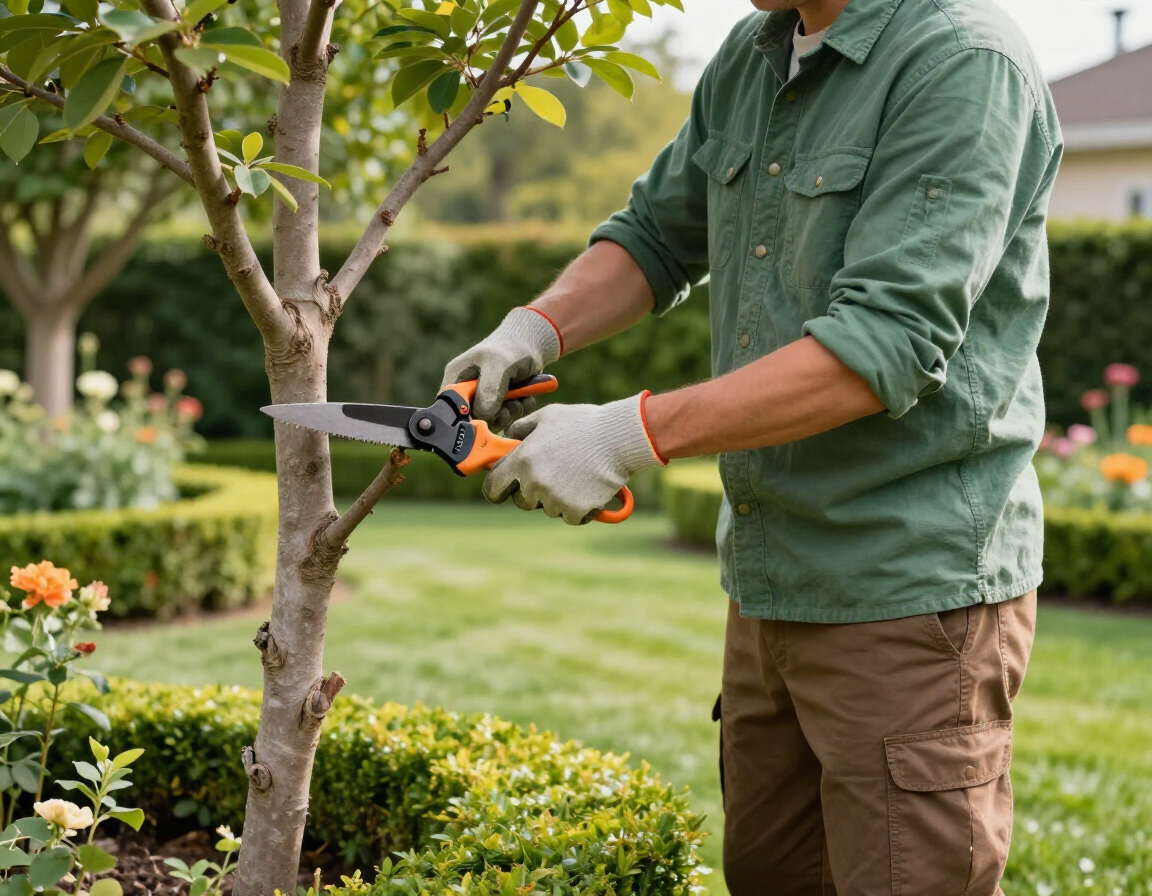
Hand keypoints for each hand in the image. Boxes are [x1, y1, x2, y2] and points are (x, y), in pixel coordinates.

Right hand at [441, 307, 560, 430]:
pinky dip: (519, 410)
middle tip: (510, 405)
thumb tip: (482, 415)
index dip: (466, 417)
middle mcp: (467, 391)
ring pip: (492, 421)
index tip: (486, 416)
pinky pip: (507, 417)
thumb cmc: (511, 348)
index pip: (451, 407)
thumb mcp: (499, 365)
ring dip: (510, 413)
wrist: (533, 344)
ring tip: (520, 397)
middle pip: (473, 419)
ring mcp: (484, 398)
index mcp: (456, 378)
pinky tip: (526, 397)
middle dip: (495, 415)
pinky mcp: (500, 403)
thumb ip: (489, 389)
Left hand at [483, 394, 663, 524]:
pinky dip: (578, 508)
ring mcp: (555, 499)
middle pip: (522, 501)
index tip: (503, 489)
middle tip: (553, 475)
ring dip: (557, 498)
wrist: (619, 438)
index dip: (496, 489)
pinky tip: (588, 488)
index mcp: (522, 461)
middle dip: (532, 492)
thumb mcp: (547, 416)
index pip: (493, 487)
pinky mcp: (575, 511)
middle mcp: (535, 483)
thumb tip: (506, 439)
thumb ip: (521, 428)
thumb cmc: (583, 423)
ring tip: (576, 476)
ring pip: (548, 509)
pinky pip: (570, 517)